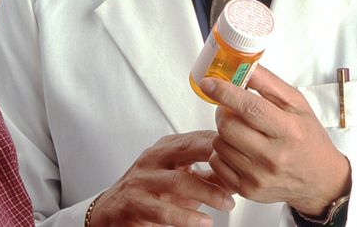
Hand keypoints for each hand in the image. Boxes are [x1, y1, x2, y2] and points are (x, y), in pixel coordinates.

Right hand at [88, 131, 236, 226]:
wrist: (111, 210)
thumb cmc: (148, 190)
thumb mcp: (178, 177)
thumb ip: (207, 174)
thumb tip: (239, 172)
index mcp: (165, 148)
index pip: (196, 137)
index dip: (222, 143)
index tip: (245, 150)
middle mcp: (153, 159)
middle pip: (187, 150)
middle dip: (216, 158)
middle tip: (240, 172)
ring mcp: (143, 180)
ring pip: (179, 181)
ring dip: (208, 193)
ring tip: (228, 204)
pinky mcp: (136, 204)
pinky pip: (164, 210)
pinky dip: (187, 217)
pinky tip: (204, 221)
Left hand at [199, 66, 351, 215]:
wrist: (320, 180)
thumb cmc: (308, 138)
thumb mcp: (297, 104)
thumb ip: (269, 83)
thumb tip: (243, 66)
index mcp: (289, 131)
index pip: (250, 108)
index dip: (225, 93)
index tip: (209, 82)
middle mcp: (274, 156)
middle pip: (228, 126)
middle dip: (223, 112)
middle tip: (232, 109)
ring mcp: (259, 176)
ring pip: (219, 144)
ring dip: (224, 132)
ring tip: (241, 131)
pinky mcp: (248, 190)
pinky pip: (217, 163)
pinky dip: (222, 152)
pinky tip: (239, 149)